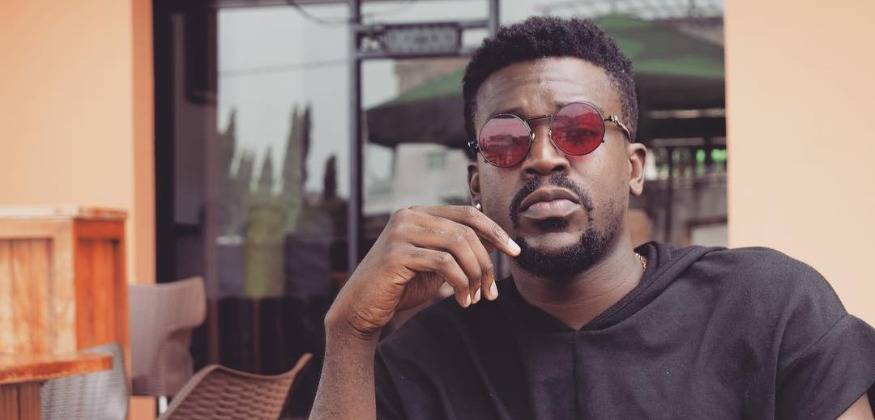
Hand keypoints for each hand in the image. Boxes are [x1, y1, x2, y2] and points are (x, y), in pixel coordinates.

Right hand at [326, 205, 520, 340]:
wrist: (361, 310)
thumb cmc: (399, 288)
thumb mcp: (436, 266)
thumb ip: (459, 251)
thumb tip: (496, 242)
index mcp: (418, 214)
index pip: (467, 213)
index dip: (495, 230)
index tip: (515, 252)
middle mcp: (408, 216)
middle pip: (466, 230)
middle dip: (487, 262)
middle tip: (492, 291)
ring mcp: (400, 232)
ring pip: (458, 245)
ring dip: (475, 275)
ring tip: (476, 298)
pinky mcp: (396, 254)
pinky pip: (444, 263)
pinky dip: (460, 283)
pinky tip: (462, 300)